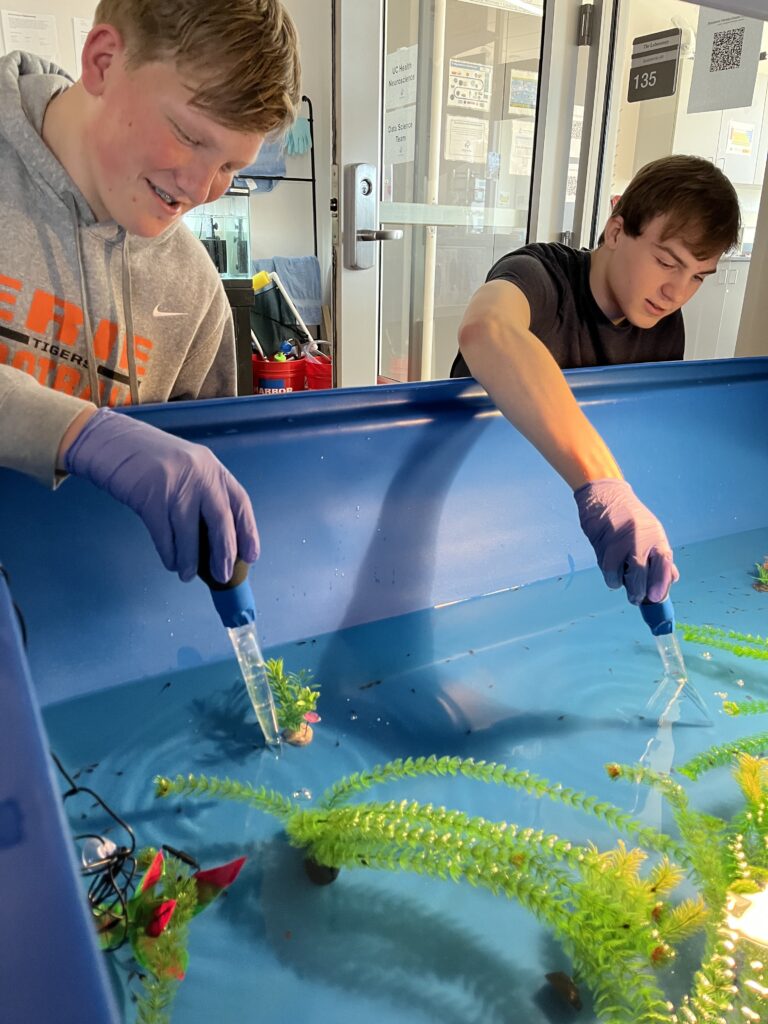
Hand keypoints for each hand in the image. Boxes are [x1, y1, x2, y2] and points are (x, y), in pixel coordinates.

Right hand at [63, 408, 258, 581]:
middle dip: (224, 553)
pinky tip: (171, 562)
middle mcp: (199, 473)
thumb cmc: (147, 458)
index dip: (248, 531)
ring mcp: (175, 484)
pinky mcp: (150, 497)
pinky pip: (164, 535)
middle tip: (223, 575)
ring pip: (190, 534)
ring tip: (188, 575)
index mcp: (212, 466)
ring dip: (191, 560)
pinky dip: (169, 553)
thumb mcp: (186, 466)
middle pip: (220, 521)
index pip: (239, 502)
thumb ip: (203, 493)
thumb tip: (216, 539)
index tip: (250, 556)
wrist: (108, 441)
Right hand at [573, 479, 677, 604]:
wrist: (604, 494)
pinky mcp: (601, 544)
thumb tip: (671, 579)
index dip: (660, 584)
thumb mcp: (651, 531)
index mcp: (655, 536)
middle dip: (638, 592)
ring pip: (620, 576)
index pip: (663, 565)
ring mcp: (619, 542)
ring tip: (621, 582)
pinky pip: (606, 569)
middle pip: (640, 575)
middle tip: (636, 599)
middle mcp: (639, 539)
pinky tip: (611, 570)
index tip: (656, 598)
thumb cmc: (630, 515)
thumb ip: (660, 556)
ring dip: (620, 584)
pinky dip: (609, 575)